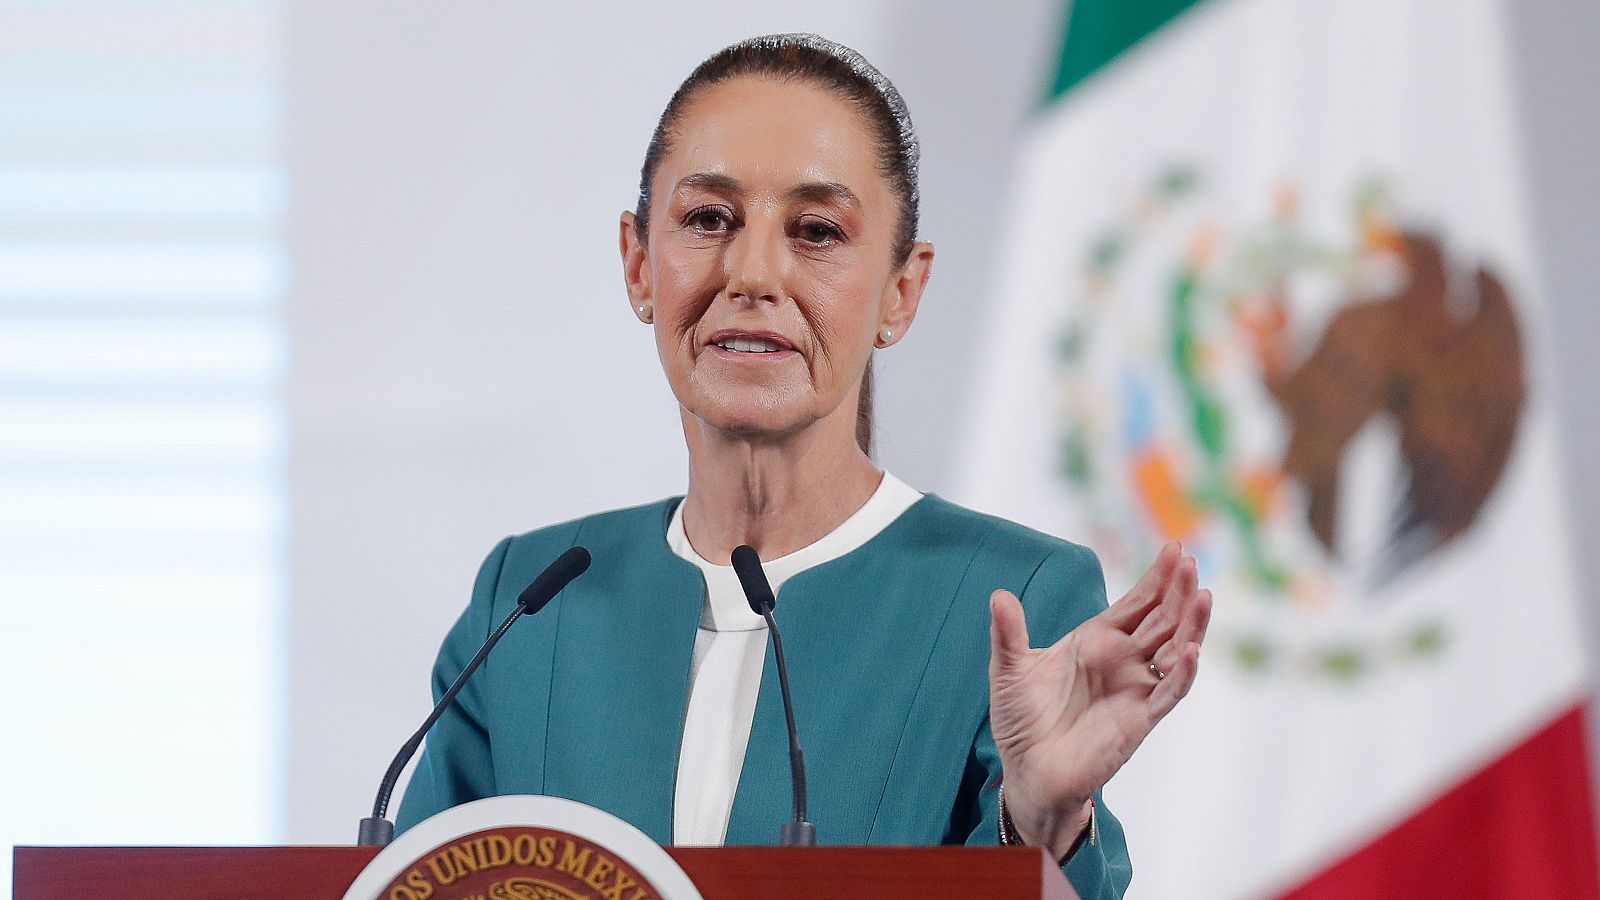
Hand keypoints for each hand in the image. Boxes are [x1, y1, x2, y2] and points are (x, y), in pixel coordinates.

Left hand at [988, 542, 1210, 859]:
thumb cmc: (1021, 720)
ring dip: (1191, 625)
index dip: (1157, 578)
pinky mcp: (1139, 720)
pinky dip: (1181, 673)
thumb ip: (1007, 633)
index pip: (1137, 602)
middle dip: (1178, 591)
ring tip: (1202, 595)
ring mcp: (1135, 688)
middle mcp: (1123, 660)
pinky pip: (1168, 693)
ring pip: (1174, 650)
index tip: (1176, 548)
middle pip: (1162, 619)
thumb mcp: (1009, 669)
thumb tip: (998, 595)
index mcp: (1097, 640)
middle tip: (1191, 561)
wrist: (1027, 771)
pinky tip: (1191, 651)